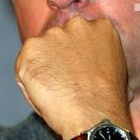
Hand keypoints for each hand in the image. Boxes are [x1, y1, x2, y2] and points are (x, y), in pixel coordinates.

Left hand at [15, 16, 132, 139]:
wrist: (94, 115)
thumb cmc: (107, 99)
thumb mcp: (115, 67)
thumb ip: (97, 52)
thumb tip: (87, 57)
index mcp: (101, 27)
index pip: (82, 34)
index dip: (77, 54)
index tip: (78, 70)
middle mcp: (77, 24)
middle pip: (61, 37)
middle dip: (59, 55)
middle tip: (66, 81)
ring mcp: (54, 35)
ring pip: (42, 49)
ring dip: (44, 66)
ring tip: (56, 90)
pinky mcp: (32, 48)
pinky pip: (25, 63)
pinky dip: (29, 77)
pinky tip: (45, 92)